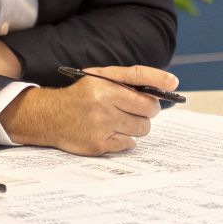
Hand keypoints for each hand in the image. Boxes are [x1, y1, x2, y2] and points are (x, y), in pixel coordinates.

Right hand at [0, 65, 179, 155]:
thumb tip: (166, 85)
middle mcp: (102, 103)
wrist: (48, 117)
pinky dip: (125, 140)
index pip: (139, 78)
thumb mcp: (98, 78)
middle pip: (148, 109)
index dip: (159, 81)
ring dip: (137, 126)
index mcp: (102, 84)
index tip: (174, 85)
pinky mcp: (98, 145)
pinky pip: (129, 144)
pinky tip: (112, 132)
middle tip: (139, 110)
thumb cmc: (80, 96)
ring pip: (142, 128)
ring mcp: (101, 126)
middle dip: (148, 110)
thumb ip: (128, 80)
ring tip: (121, 120)